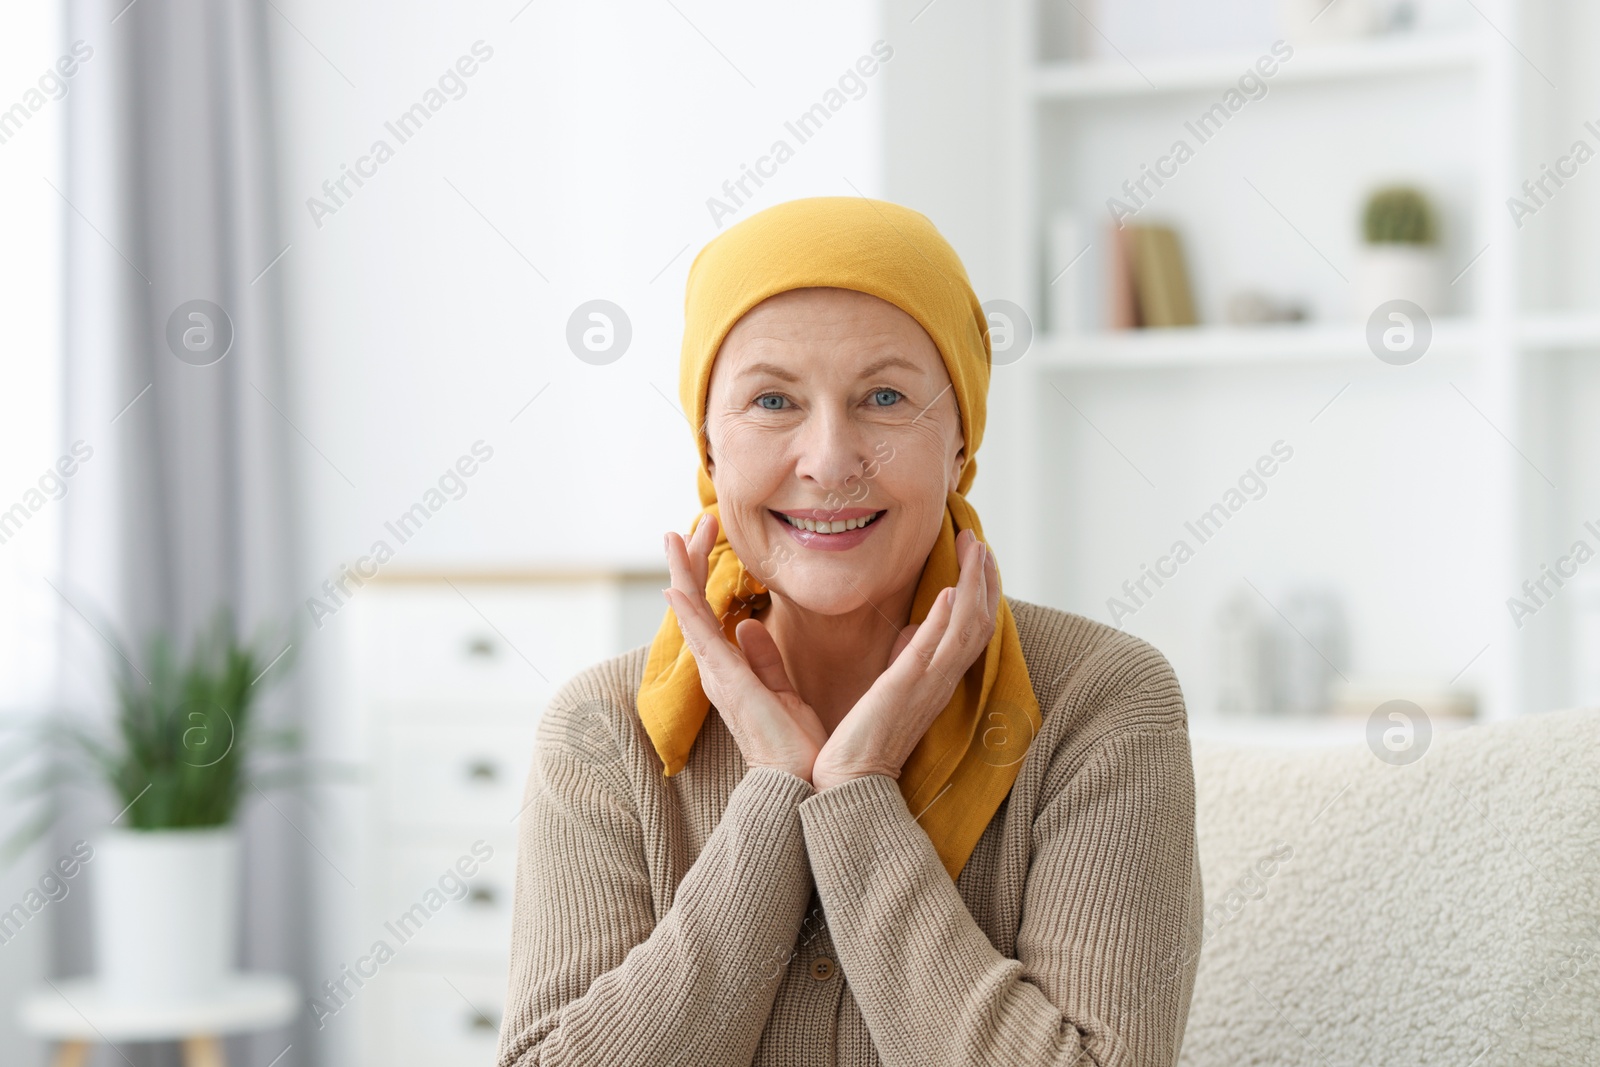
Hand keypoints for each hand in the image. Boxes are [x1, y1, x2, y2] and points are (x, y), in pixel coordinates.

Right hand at [662, 513, 829, 783]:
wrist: (802, 784)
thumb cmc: (796, 745)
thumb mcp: (783, 691)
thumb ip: (764, 659)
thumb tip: (749, 624)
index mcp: (732, 668)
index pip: (711, 610)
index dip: (708, 572)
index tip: (712, 536)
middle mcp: (717, 670)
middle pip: (695, 605)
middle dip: (692, 562)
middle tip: (694, 522)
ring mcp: (718, 676)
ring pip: (691, 614)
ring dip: (683, 573)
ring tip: (674, 537)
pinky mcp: (727, 684)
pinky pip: (701, 640)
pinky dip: (687, 613)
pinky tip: (674, 587)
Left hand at [810, 528, 999, 792]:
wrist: (843, 784)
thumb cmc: (854, 743)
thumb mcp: (884, 687)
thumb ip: (900, 658)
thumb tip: (909, 628)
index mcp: (933, 679)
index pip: (967, 628)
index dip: (977, 590)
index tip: (974, 556)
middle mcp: (939, 681)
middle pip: (978, 622)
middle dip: (983, 578)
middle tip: (979, 540)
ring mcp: (928, 685)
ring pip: (968, 628)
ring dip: (975, 585)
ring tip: (975, 547)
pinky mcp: (907, 689)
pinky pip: (938, 648)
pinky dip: (947, 618)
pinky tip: (951, 589)